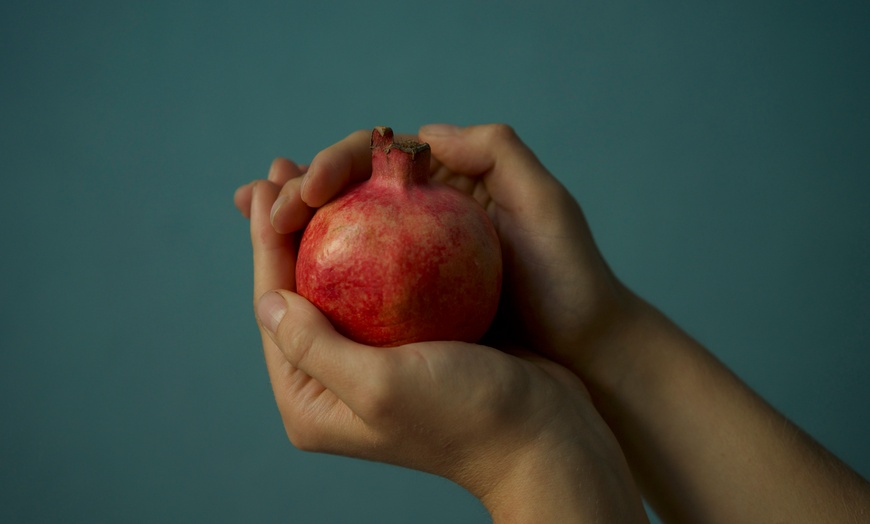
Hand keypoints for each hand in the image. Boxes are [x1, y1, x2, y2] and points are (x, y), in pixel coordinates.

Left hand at [237, 169, 647, 521]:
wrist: (541, 433)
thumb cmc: (464, 417)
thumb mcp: (380, 387)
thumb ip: (313, 347)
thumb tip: (266, 303)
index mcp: (311, 400)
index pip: (274, 309)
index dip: (265, 244)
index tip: (261, 188)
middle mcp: (333, 380)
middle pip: (300, 289)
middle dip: (287, 228)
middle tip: (279, 170)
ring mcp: (372, 358)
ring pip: (338, 279)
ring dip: (328, 225)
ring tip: (314, 175)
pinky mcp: (410, 339)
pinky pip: (380, 280)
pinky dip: (374, 238)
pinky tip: (373, 199)